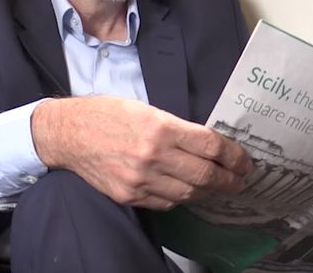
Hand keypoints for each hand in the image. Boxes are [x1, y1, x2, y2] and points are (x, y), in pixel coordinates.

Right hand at [31, 96, 252, 209]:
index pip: (211, 146)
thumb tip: (206, 144)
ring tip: (216, 186)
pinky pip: (166, 202)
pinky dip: (181, 197)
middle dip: (229, 179)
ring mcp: (140, 179)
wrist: (68, 134)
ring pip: (189, 193)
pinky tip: (186, 190)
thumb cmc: (106, 114)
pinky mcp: (129, 194)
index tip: (244, 161)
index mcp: (160, 127)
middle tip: (239, 179)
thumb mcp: (145, 108)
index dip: (234, 156)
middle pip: (205, 174)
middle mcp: (153, 155)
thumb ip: (176, 127)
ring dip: (207, 191)